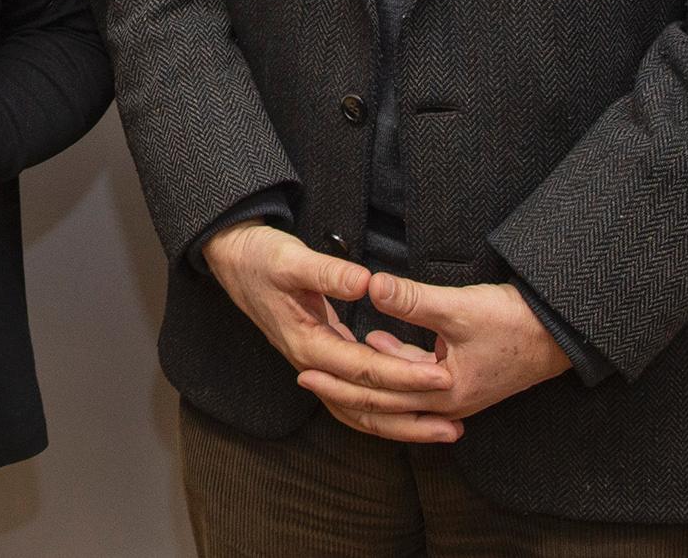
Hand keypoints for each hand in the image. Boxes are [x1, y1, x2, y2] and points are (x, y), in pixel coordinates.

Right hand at [202, 224, 454, 439]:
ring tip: (443, 429)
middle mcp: (312, 363)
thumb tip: (366, 283)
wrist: (233, 260)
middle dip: (411, 417)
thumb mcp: (290, 259)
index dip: (405, 377)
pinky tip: (412, 408)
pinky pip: (356, 397)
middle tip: (454, 425)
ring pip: (361, 410)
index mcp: (307, 343)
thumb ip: (327, 272)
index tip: (443, 377)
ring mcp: (316, 365)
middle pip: (365, 406)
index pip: (365, 370)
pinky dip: (384, 409)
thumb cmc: (261, 258)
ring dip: (402, 423)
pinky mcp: (323, 358)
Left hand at [293, 274, 570, 440]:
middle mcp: (447, 405)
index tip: (305, 365)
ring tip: (331, 366)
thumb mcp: (459, 307)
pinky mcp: (462, 384)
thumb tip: (369, 285)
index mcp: (443, 393)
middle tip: (304, 375)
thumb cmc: (515, 321)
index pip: (378, 393)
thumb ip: (411, 299)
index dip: (340, 378)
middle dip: (343, 390)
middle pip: (384, 405)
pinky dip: (391, 374)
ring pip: (398, 399)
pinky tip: (378, 346)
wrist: (562, 334)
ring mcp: (456, 399)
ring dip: (366, 384)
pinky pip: (415, 388)